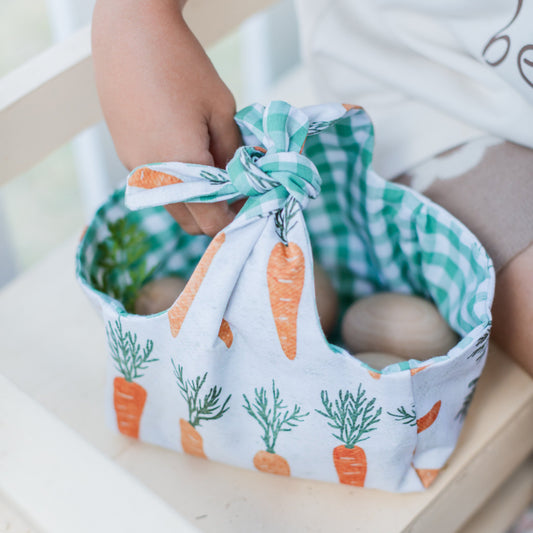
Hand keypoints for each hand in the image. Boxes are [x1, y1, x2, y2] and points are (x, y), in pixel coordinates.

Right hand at [92, 0, 241, 235]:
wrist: (131, 30)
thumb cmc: (184, 67)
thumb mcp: (223, 111)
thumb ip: (235, 154)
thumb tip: (244, 181)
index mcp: (182, 166)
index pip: (213, 222)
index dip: (237, 217)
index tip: (251, 202)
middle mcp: (154, 176)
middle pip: (191, 223)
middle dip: (217, 215)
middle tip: (236, 190)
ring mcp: (135, 167)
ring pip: (172, 206)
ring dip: (197, 200)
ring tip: (213, 167)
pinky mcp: (125, 154)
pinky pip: (157, 185)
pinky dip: (177, 183)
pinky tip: (186, 151)